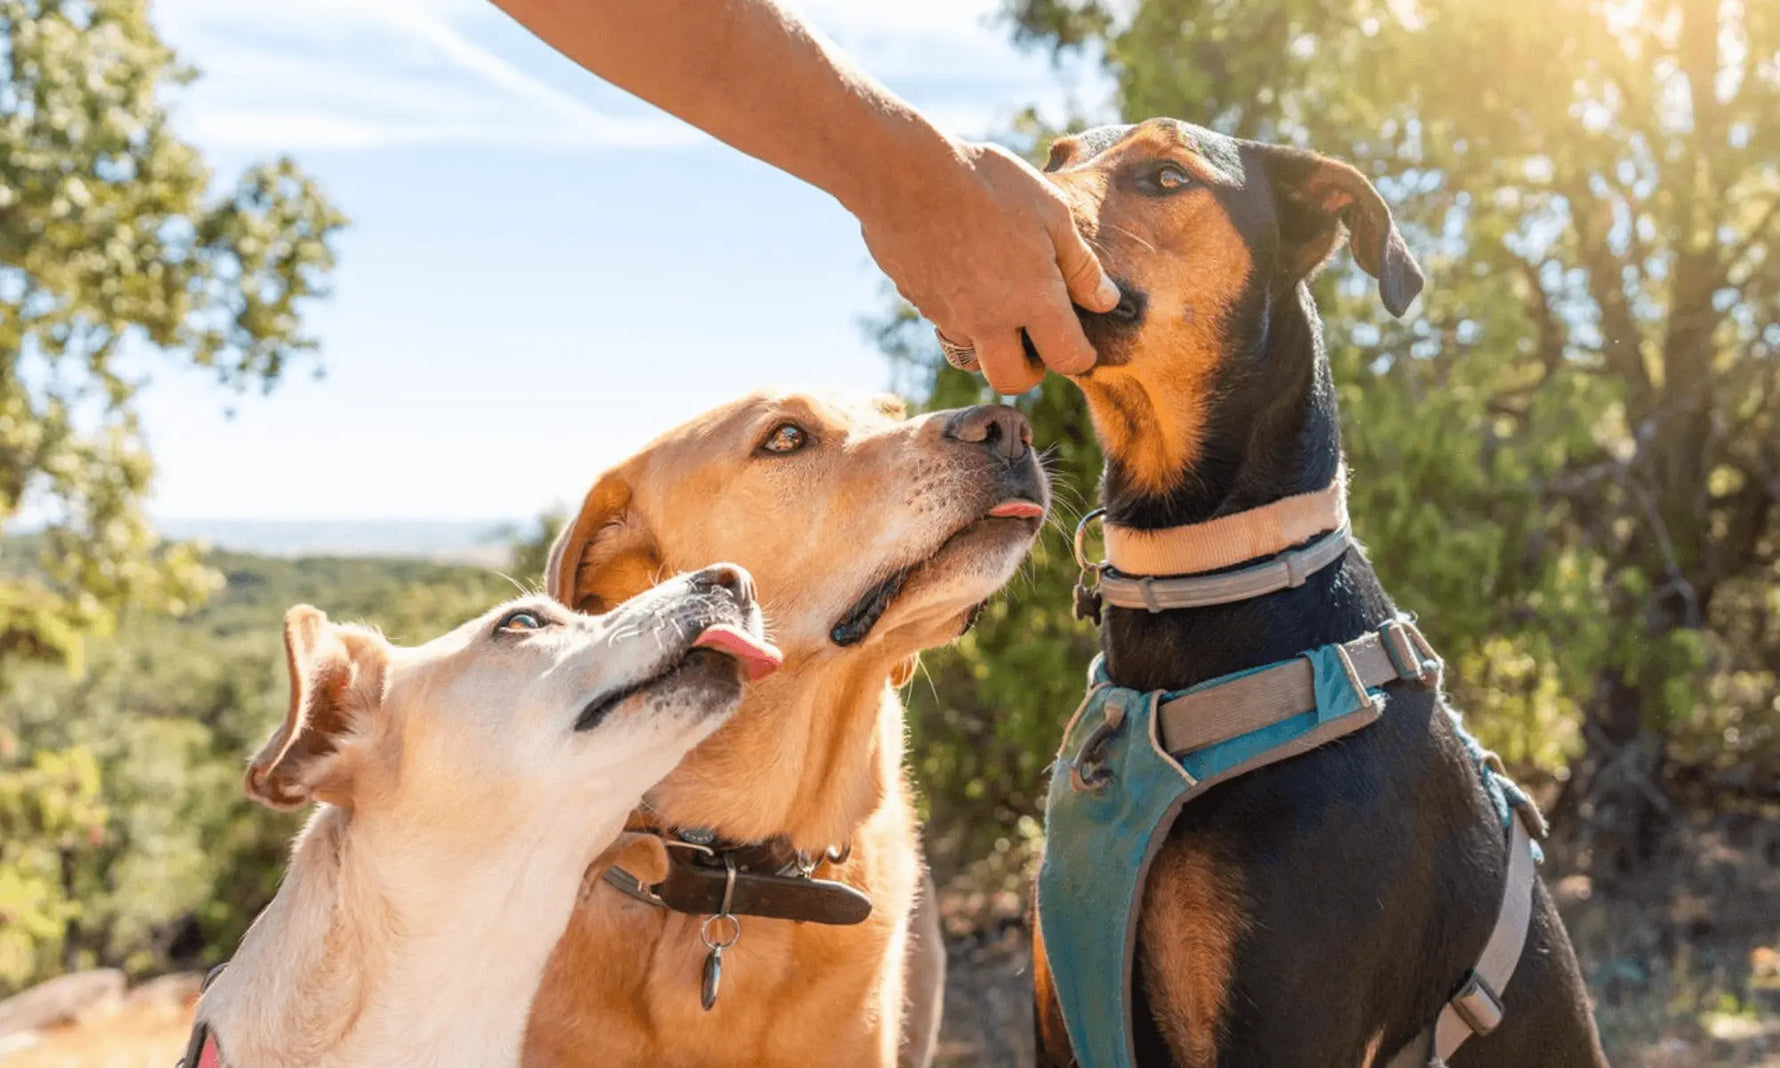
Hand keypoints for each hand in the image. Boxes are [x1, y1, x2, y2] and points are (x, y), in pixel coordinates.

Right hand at [857, 139, 1120, 392]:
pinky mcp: (919, 302)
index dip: (1082, 357)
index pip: (1067, 359)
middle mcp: (989, 321)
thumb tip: (1106, 301)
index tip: (1083, 344)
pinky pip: (944, 324)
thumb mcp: (1051, 212)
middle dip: (1029, 371)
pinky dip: (960, 314)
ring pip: (973, 354)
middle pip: (1011, 381)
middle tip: (1035, 340)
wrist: (903, 174)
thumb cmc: (987, 185)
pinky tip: (962, 274)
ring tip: (997, 299)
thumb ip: (1080, 265)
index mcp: (1032, 300)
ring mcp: (948, 316)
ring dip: (990, 341)